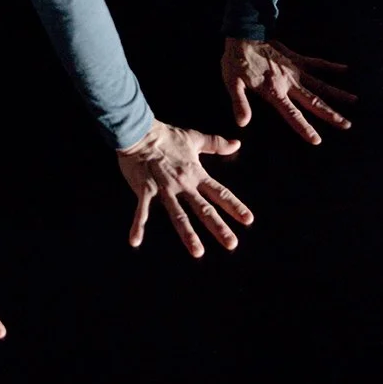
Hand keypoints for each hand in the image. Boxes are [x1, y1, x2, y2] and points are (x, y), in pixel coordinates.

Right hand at [117, 119, 253, 257]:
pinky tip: (135, 241)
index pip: (219, 193)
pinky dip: (138, 225)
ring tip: (198, 252)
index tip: (247, 219)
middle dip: (218, 227)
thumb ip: (216, 144)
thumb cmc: (166, 136)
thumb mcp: (194, 138)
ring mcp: (163, 189)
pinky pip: (141, 210)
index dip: (234, 206)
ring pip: (178, 215)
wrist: (140, 131)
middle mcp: (183, 184)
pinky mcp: (144, 190)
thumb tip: (237, 143)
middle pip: (203, 209)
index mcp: (195, 174)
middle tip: (231, 244)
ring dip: (188, 234)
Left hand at [221, 38, 354, 144]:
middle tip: (347, 125)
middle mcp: (289, 82)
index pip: (292, 114)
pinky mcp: (295, 59)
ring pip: (320, 84)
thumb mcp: (232, 82)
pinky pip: (316, 63)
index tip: (317, 140)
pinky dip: (330, 65)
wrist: (244, 33)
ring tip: (354, 100)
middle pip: (313, 102)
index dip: (304, 127)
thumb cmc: (236, 60)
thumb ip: (240, 103)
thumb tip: (243, 123)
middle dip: (330, 114)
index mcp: (274, 91)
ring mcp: (294, 70)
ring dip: (337, 93)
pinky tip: (345, 69)